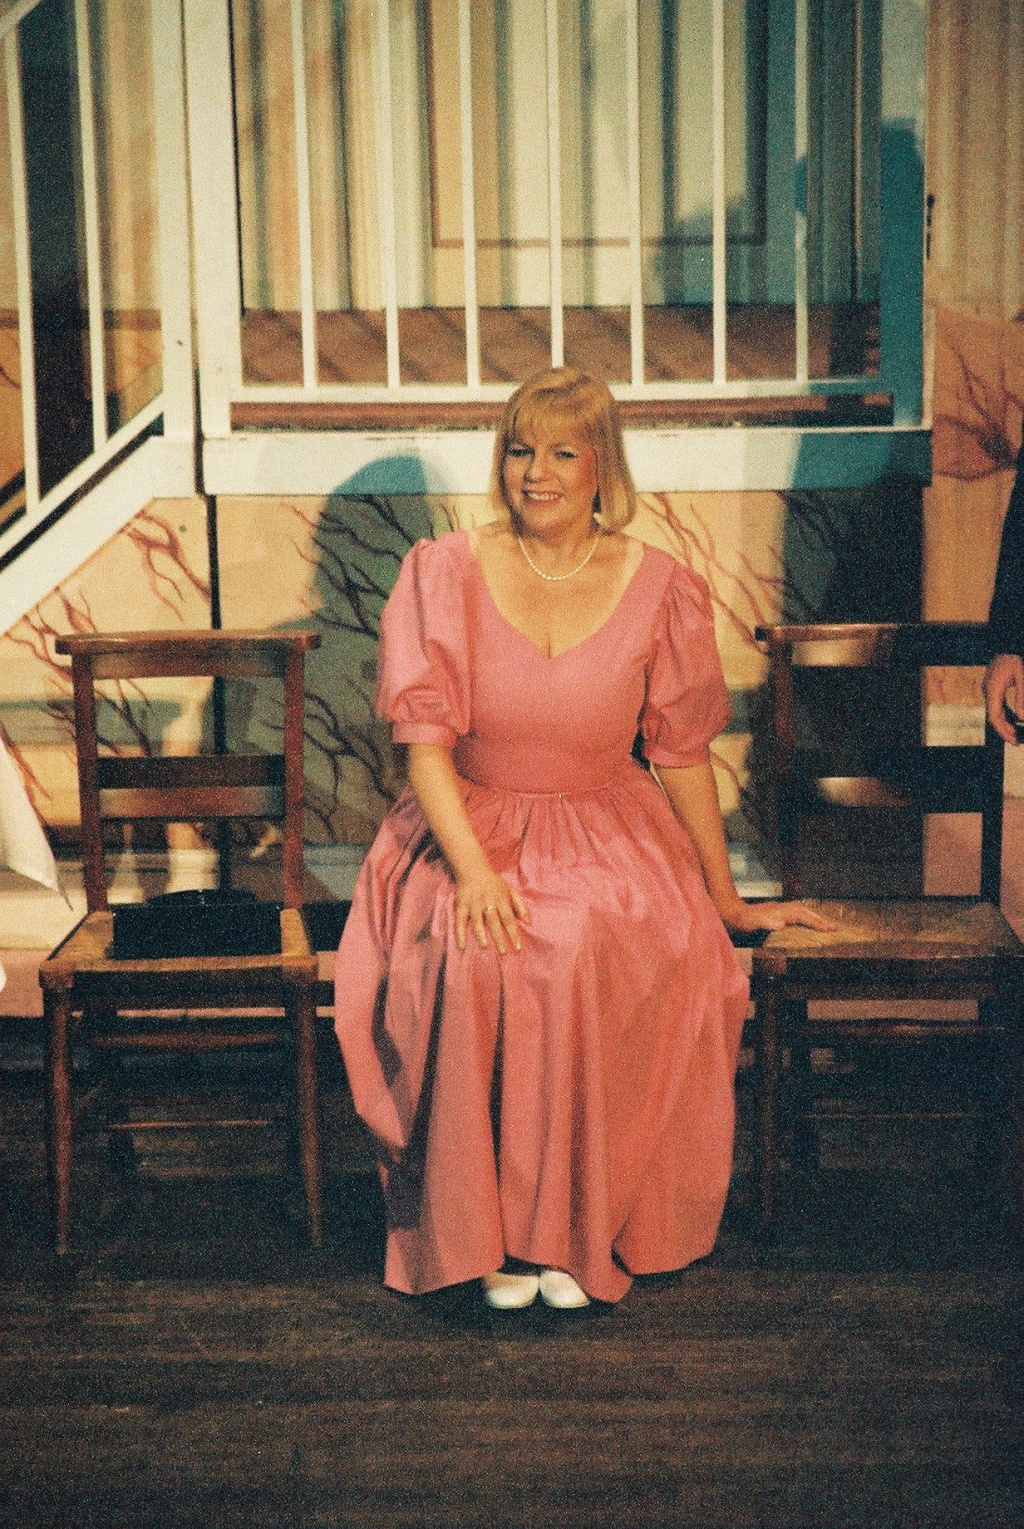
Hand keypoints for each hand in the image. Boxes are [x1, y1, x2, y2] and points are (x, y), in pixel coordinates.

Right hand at [454, 869, 529, 953]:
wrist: (473, 868)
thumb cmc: (494, 883)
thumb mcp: (510, 890)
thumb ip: (520, 906)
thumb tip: (529, 922)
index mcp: (501, 900)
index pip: (509, 919)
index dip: (514, 934)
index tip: (518, 948)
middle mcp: (487, 902)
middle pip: (494, 922)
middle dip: (499, 937)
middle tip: (503, 952)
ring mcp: (473, 904)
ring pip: (477, 921)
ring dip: (480, 934)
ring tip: (484, 946)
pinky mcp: (461, 905)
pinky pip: (459, 921)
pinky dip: (459, 933)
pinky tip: (461, 946)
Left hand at [721, 899, 838, 935]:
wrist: (729, 912)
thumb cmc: (740, 919)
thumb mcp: (751, 922)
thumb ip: (765, 922)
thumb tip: (782, 923)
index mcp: (779, 911)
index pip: (802, 916)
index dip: (816, 922)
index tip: (830, 929)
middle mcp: (781, 908)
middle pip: (806, 912)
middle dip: (821, 919)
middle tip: (835, 927)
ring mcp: (779, 910)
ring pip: (802, 911)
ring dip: (815, 917)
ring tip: (827, 925)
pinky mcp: (776, 913)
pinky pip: (796, 914)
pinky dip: (806, 918)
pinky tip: (807, 923)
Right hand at [983, 653, 1023, 744]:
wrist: (1007, 643)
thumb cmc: (1014, 657)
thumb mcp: (1022, 677)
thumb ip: (1022, 697)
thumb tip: (1022, 717)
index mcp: (994, 689)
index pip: (994, 716)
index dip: (1003, 730)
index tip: (1013, 740)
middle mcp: (988, 691)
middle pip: (993, 716)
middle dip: (1004, 730)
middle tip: (1016, 741)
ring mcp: (989, 689)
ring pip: (994, 712)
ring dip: (1004, 723)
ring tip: (1015, 734)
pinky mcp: (992, 687)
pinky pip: (996, 705)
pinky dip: (1004, 715)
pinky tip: (1012, 720)